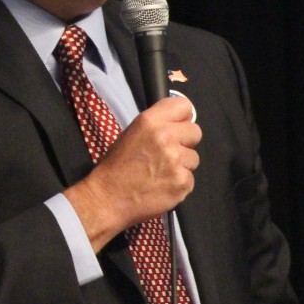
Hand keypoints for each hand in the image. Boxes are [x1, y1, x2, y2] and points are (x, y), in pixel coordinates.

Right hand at [63, 94, 202, 250]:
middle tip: (169, 153)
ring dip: (182, 165)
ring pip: (194, 158)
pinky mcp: (183, 182)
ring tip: (161, 173)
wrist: (108, 198)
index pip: (184, 105)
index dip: (182, 117)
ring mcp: (176, 160)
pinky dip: (179, 183)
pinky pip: (190, 179)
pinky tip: (163, 186)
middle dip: (185, 142)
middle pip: (195, 131)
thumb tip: (180, 122)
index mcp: (151, 121)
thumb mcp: (132, 133)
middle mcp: (166, 137)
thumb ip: (157, 124)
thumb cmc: (117, 166)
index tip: (178, 126)